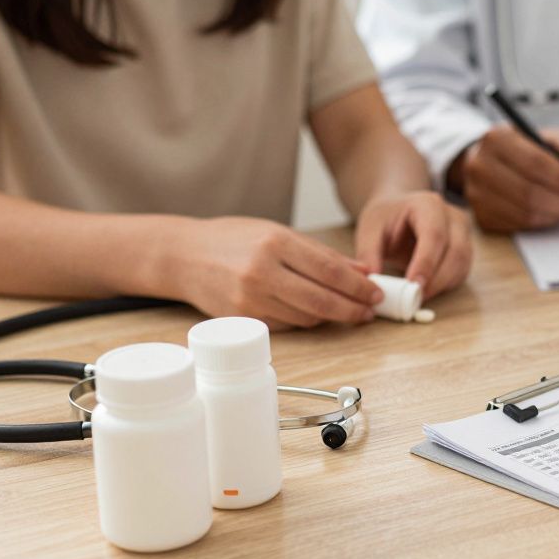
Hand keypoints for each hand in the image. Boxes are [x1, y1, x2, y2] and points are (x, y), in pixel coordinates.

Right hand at [169, 217, 381, 330]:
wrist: (182, 256)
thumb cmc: (232, 239)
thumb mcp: (277, 232)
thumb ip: (320, 253)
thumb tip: (361, 271)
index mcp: (275, 243)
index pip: (330, 271)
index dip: (358, 286)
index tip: (375, 293)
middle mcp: (262, 272)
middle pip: (322, 300)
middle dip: (352, 309)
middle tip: (369, 311)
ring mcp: (250, 299)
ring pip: (306, 317)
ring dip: (332, 317)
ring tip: (347, 312)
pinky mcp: (242, 319)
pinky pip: (287, 326)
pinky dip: (306, 321)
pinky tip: (315, 314)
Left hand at [354, 191, 471, 298]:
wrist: (398, 211)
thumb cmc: (385, 218)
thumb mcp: (369, 230)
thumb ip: (368, 254)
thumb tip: (373, 282)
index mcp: (428, 204)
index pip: (434, 234)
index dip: (426, 262)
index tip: (413, 284)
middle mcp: (452, 217)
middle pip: (455, 251)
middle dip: (437, 278)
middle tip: (415, 297)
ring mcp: (462, 233)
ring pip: (462, 263)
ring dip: (442, 284)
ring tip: (418, 296)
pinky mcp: (464, 250)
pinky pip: (461, 271)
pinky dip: (446, 285)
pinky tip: (427, 290)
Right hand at [450, 125, 558, 231]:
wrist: (500, 162)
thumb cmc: (532, 150)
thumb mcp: (558, 139)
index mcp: (498, 138)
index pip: (534, 162)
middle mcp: (479, 165)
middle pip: (529, 192)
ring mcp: (476, 194)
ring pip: (525, 214)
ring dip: (555, 215)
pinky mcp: (481, 217)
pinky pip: (518, 227)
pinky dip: (541, 224)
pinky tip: (552, 213)